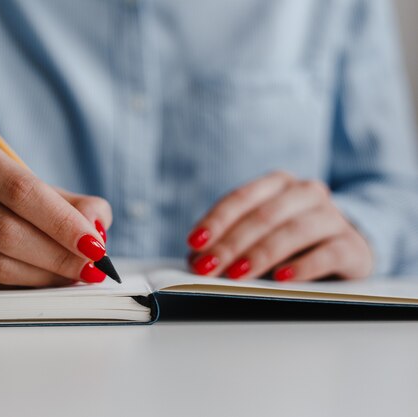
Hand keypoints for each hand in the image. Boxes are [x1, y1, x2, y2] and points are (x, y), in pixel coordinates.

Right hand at [0, 140, 111, 287]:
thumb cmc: (6, 197)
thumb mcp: (40, 188)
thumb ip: (76, 205)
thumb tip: (97, 227)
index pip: (21, 191)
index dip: (61, 221)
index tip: (95, 244)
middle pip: (5, 229)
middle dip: (57, 253)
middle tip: (91, 266)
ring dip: (44, 275)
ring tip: (75, 276)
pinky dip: (26, 287)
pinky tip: (49, 282)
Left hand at [186, 171, 373, 281]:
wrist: (345, 251)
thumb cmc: (290, 244)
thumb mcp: (257, 238)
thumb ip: (228, 244)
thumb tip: (196, 260)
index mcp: (277, 184)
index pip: (241, 198)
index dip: (216, 221)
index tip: (195, 243)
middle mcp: (306, 193)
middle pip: (263, 216)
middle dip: (231, 244)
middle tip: (208, 268)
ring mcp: (332, 217)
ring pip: (293, 231)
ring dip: (261, 254)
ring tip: (237, 274)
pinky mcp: (352, 246)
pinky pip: (327, 254)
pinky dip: (302, 266)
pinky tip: (281, 279)